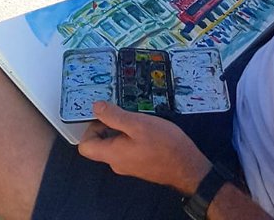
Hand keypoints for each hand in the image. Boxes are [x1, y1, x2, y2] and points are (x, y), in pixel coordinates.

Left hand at [78, 102, 209, 194]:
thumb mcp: (138, 124)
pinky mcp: (139, 162)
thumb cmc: (164, 145)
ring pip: (114, 144)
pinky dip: (130, 135)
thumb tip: (95, 107)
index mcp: (112, 154)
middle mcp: (117, 162)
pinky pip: (126, 147)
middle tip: (120, 109)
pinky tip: (144, 126)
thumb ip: (114, 116)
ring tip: (135, 115)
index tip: (103, 114)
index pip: (85, 146)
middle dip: (106, 124)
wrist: (187, 167)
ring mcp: (128, 164)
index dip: (90, 128)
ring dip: (120, 128)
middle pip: (99, 143)